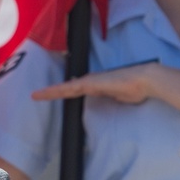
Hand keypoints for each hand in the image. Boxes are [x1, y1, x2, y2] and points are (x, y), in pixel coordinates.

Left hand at [32, 61, 160, 105]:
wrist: (143, 80)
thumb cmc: (135, 88)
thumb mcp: (118, 96)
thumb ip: (110, 96)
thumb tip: (109, 98)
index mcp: (95, 85)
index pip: (75, 90)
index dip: (63, 93)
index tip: (53, 95)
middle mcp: (89, 81)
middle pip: (66, 88)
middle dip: (52, 92)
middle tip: (37, 95)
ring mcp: (89, 81)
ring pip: (65, 88)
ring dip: (50, 92)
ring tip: (36, 96)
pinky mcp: (89, 83)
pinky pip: (69, 88)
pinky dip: (57, 91)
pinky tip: (47, 94)